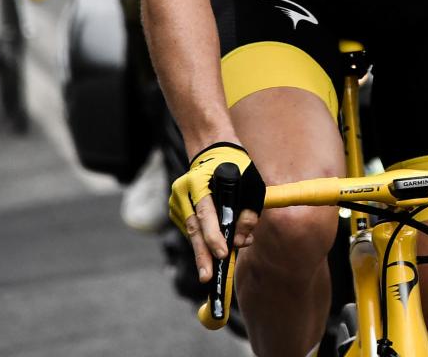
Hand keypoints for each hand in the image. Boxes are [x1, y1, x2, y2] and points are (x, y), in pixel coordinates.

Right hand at [168, 142, 265, 283]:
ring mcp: (176, 200)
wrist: (213, 150)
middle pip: (193, 228)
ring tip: (211, 270)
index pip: (206, 213)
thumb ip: (248, 211)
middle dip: (202, 255)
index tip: (223, 254)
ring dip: (203, 251)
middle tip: (207, 277)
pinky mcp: (176, 207)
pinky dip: (201, 240)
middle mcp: (183, 191)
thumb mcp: (251, 183)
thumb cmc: (236, 167)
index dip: (214, 236)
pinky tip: (211, 249)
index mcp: (199, 181)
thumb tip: (242, 241)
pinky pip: (190, 228)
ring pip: (190, 231)